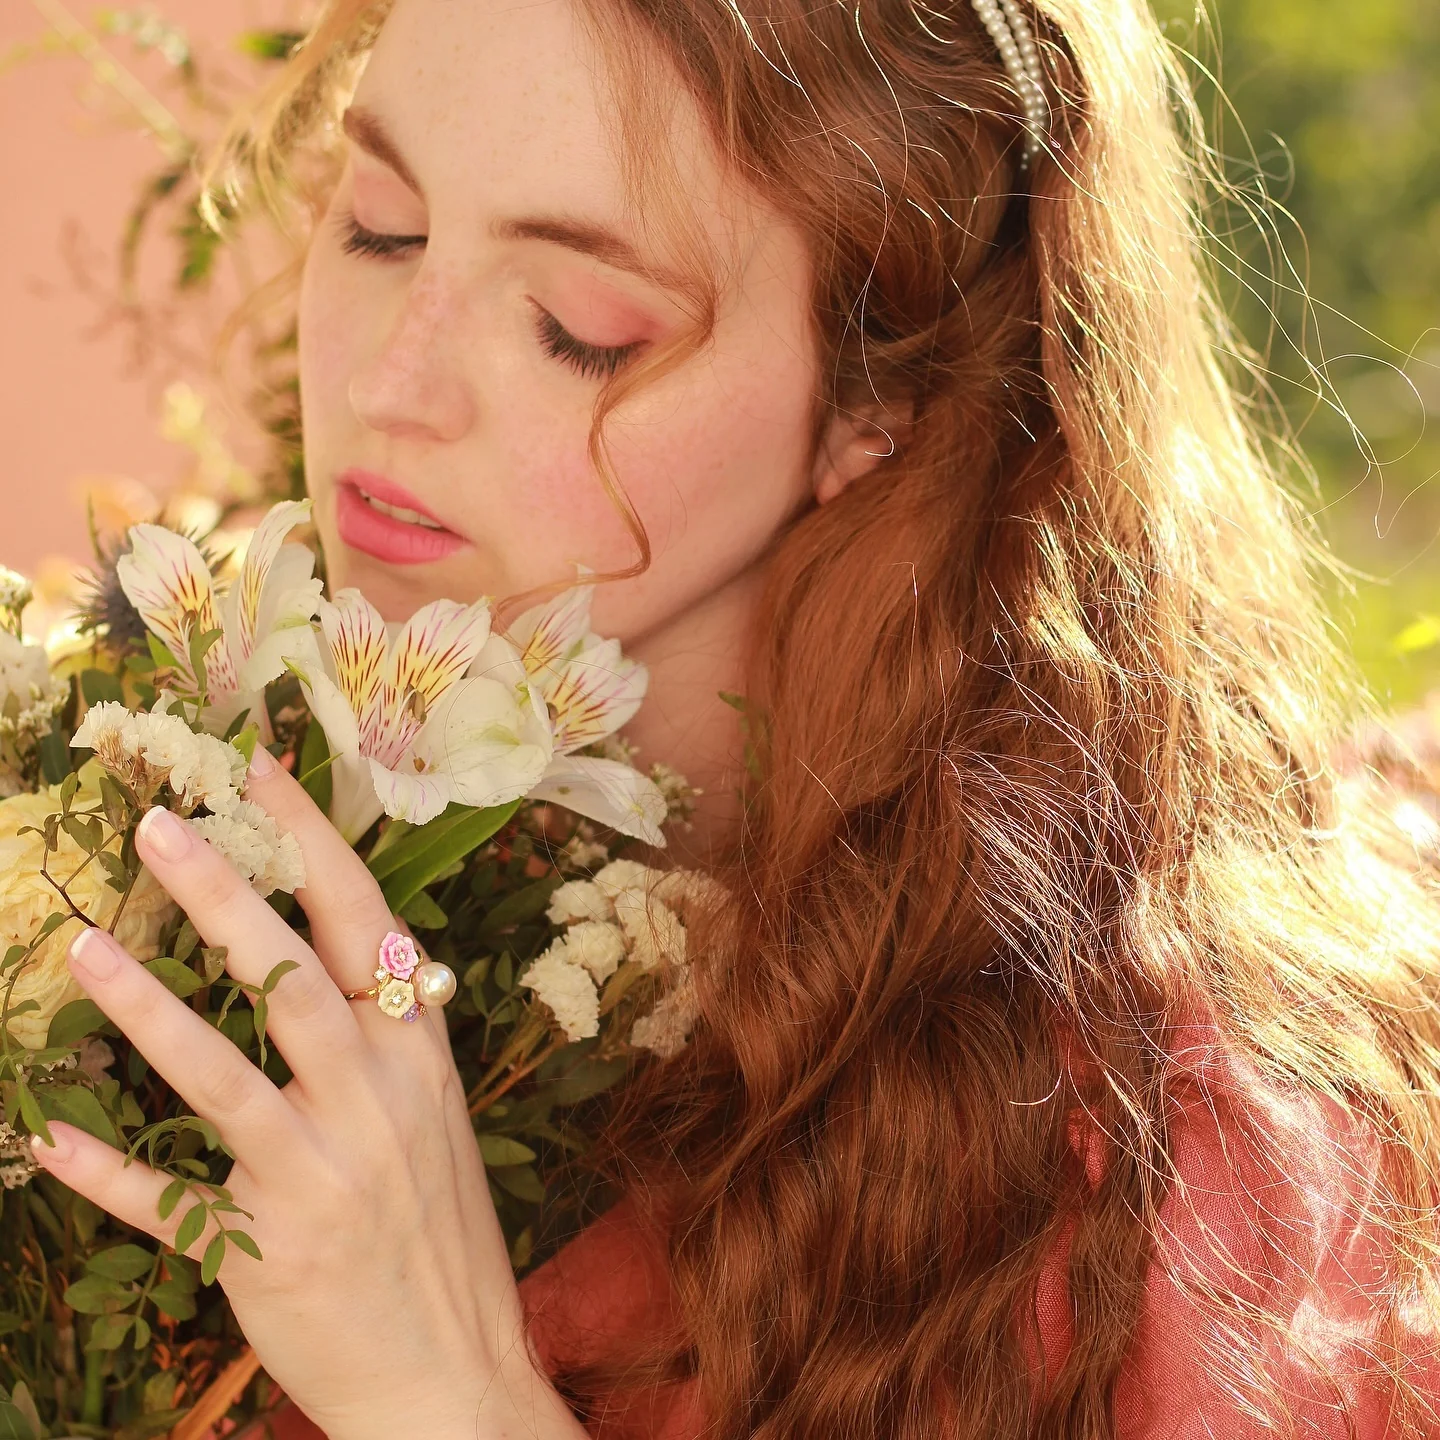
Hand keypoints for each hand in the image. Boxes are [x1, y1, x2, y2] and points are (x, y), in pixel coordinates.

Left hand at [28, 747, 586, 1439]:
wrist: (453, 1377)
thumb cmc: (442, 1238)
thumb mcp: (439, 1121)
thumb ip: (397, 1043)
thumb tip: (368, 964)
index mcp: (423, 1060)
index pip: (371, 927)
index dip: (317, 845)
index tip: (264, 773)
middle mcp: (378, 1101)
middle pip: (295, 976)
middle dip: (227, 893)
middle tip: (159, 827)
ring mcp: (322, 1173)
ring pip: (224, 1071)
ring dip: (147, 1006)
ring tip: (82, 947)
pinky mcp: (265, 1246)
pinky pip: (168, 1199)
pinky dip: (104, 1169)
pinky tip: (44, 1134)